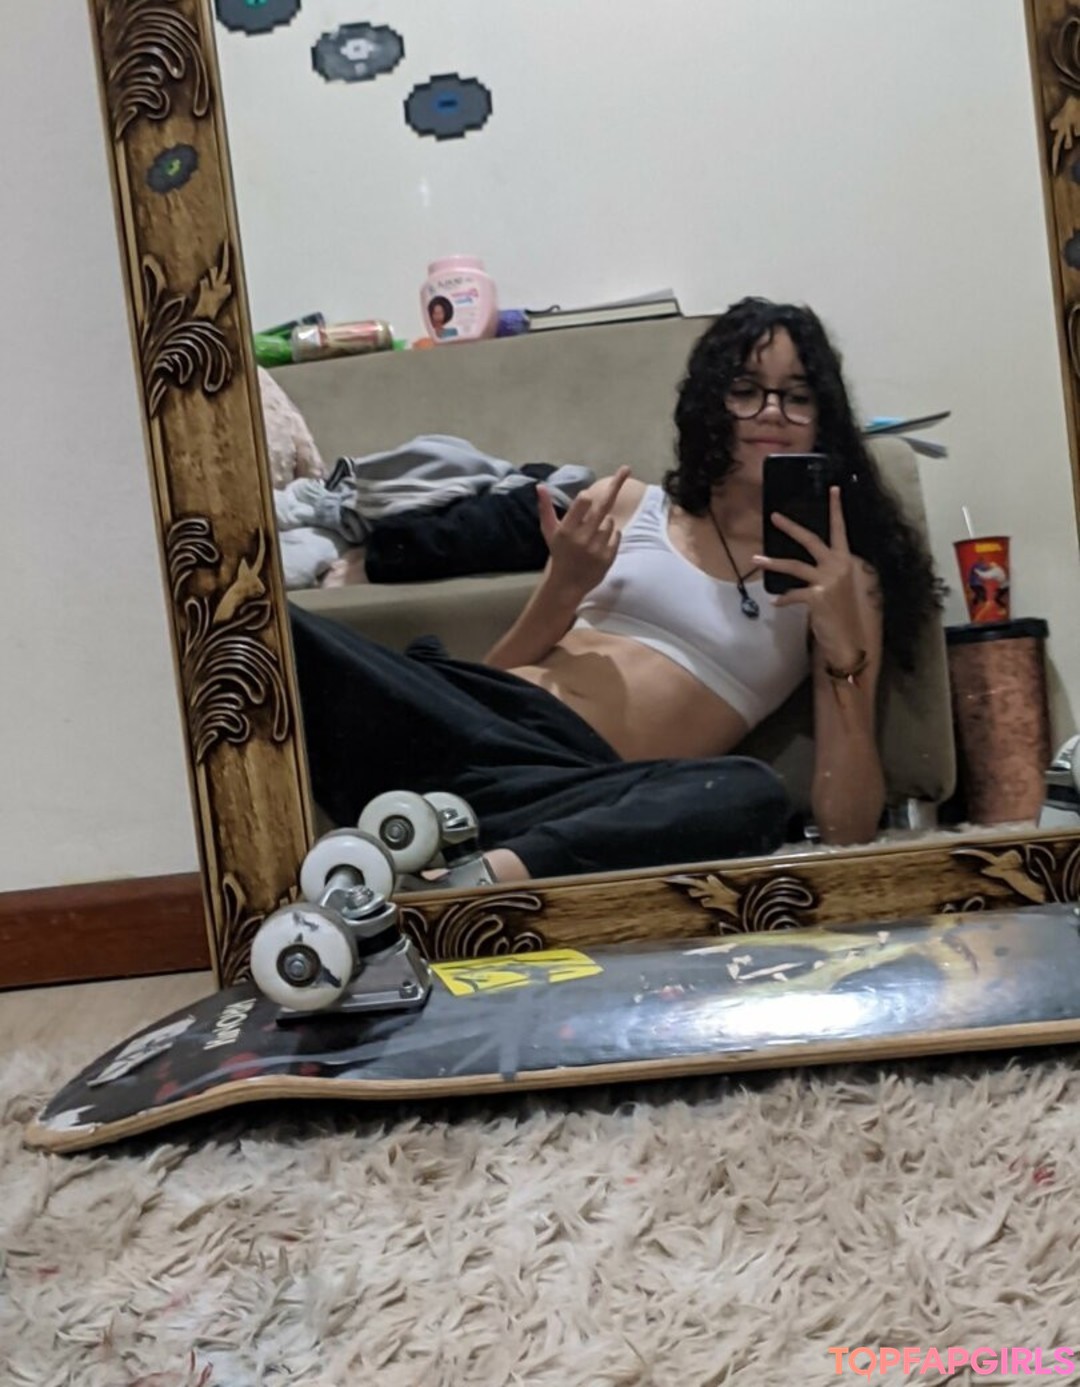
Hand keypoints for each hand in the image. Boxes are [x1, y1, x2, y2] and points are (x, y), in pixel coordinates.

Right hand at [538, 465, 630, 596]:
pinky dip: (611, 536)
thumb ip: (545, 508)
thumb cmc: (559, 552)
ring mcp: (597, 548)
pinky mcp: (608, 557)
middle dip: (616, 485)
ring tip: (592, 536)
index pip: (583, 502)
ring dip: (604, 523)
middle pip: (603, 506)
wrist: (567, 584)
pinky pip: (617, 535)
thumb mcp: (549, 531)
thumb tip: (540, 486)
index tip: (587, 496)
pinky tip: (600, 544)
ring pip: (610, 522)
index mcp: (567, 530)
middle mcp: (582, 538)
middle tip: (626, 468)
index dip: (587, 497)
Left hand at [753, 487, 875, 667]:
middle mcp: (839, 567)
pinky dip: (783, 598)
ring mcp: (828, 581)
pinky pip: (792, 593)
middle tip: (775, 517)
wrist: (849, 641)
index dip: (837, 510)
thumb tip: (810, 563)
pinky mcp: (817, 597)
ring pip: (794, 565)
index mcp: (847, 561)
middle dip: (792, 528)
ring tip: (756, 559)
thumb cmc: (844, 613)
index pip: (841, 530)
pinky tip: (777, 602)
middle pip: (812, 540)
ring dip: (773, 561)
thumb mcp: (841, 587)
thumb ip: (830, 571)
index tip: (833, 489)